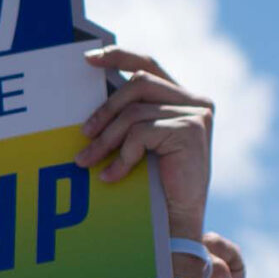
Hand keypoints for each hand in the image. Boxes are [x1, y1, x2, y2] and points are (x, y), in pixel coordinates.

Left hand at [79, 45, 214, 242]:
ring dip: (106, 138)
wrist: (179, 221)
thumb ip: (130, 117)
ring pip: (134, 112)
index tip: (89, 58)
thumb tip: (91, 99)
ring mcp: (196, 114)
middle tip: (83, 135)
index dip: (119, 56)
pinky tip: (113, 175)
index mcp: (183, 99)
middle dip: (104, 110)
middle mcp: (195, 101)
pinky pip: (141, 133)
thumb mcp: (141, 143)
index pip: (148, 65)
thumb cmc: (156, 184)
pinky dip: (122, 156)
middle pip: (138, 84)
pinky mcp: (191, 130)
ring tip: (88, 160)